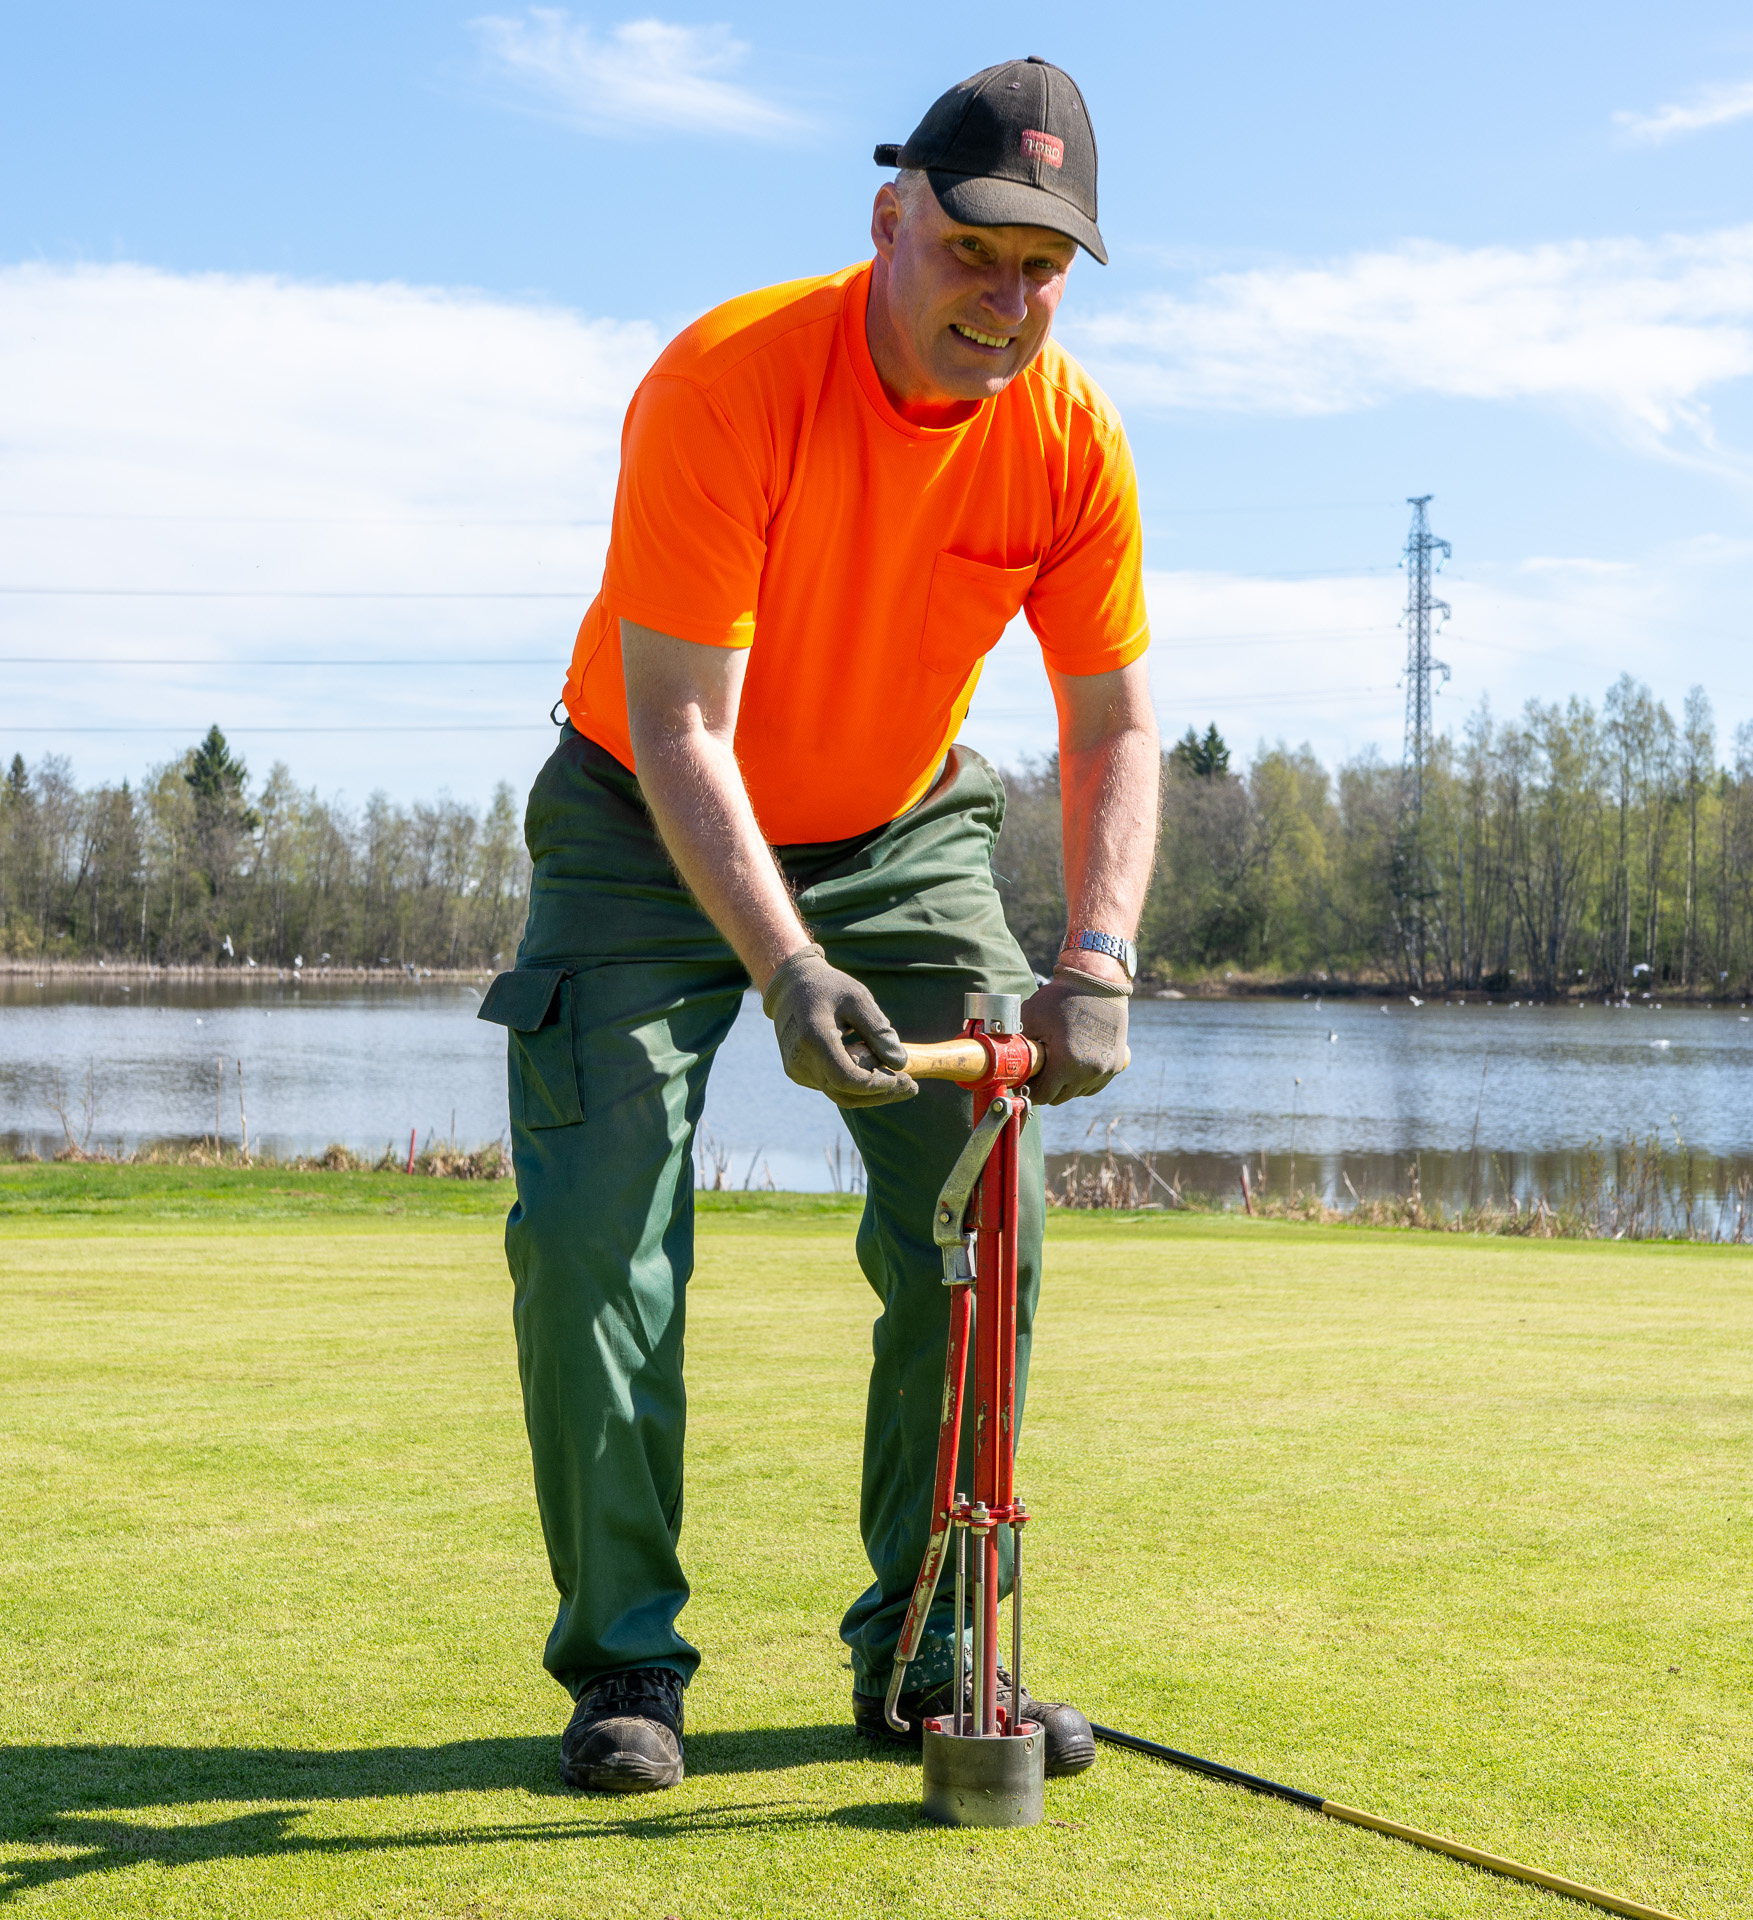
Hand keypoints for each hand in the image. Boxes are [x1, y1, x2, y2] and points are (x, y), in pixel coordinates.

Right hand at [761, 946, 918, 1108]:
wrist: (791, 986)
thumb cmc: (829, 987)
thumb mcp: (859, 999)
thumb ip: (879, 1031)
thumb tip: (901, 1063)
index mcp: (814, 1038)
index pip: (847, 1079)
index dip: (878, 1086)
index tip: (905, 1079)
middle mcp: (800, 1060)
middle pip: (845, 1093)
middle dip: (881, 1094)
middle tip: (912, 1087)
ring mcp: (797, 1070)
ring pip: (839, 1094)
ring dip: (870, 1092)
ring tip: (900, 1080)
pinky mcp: (799, 1073)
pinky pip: (831, 1086)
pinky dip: (855, 1083)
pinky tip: (873, 1067)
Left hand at [1021, 964, 1129, 1104]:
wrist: (1099, 982)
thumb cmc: (1062, 997)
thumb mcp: (1031, 1017)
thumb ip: (1017, 1043)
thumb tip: (1003, 1060)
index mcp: (1067, 1064)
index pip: (1042, 1095)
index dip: (1029, 1089)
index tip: (1024, 1079)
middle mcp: (1089, 1072)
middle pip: (1059, 1097)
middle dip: (1046, 1088)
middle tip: (1037, 1071)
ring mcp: (1106, 1069)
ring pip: (1077, 1092)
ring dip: (1065, 1085)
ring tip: (1055, 1064)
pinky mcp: (1116, 1064)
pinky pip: (1094, 1084)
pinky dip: (1082, 1080)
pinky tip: (1073, 1065)